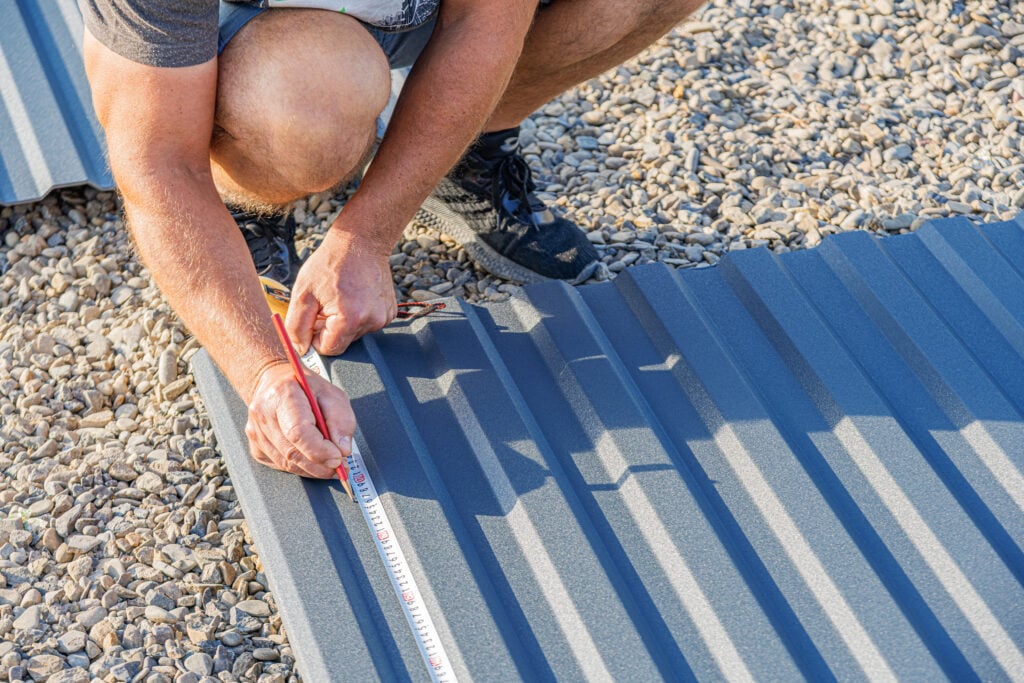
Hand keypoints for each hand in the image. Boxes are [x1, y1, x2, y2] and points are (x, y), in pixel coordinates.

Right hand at [245, 361, 354, 477]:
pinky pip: (281, 465)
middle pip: (292, 452)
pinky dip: (300, 467)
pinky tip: (310, 457)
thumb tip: (343, 449)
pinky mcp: (255, 446)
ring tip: (328, 461)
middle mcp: (264, 413)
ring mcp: (256, 431)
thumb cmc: (304, 387)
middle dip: (320, 464)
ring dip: (312, 469)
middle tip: (340, 465)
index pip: (298, 431)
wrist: (275, 382)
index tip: (338, 457)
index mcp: (283, 394)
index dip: (320, 450)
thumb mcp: (332, 394)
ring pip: (287, 463)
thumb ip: (341, 420)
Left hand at [286, 228, 396, 355]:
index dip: (316, 336)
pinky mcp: (390, 312)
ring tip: (342, 297)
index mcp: (350, 319)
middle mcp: (372, 321)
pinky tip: (355, 297)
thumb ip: (297, 326)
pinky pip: (367, 324)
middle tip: (327, 303)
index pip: (329, 349)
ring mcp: (383, 317)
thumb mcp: (303, 292)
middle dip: (330, 328)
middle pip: (343, 342)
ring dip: (344, 322)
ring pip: (354, 334)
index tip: (315, 318)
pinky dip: (358, 315)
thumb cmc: (331, 263)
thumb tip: (300, 349)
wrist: (361, 242)